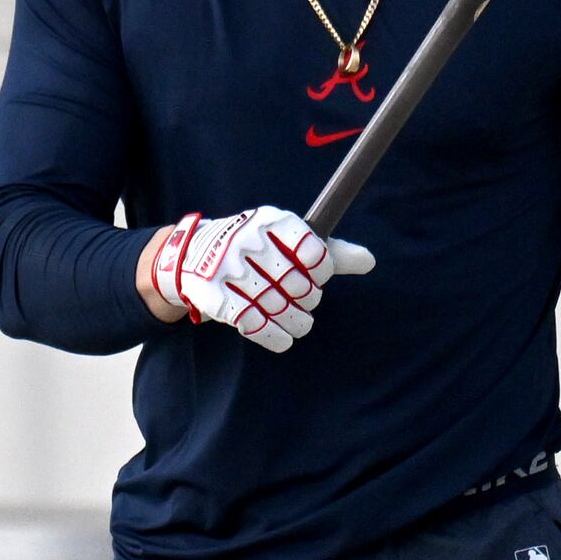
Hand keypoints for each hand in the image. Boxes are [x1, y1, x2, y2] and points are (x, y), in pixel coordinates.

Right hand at [146, 206, 374, 353]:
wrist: (191, 256)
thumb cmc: (254, 248)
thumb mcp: (288, 242)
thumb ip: (330, 252)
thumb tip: (369, 261)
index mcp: (270, 221)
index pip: (313, 251)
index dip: (322, 271)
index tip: (317, 277)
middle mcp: (247, 240)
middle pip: (297, 283)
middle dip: (308, 299)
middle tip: (305, 301)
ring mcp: (228, 268)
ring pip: (277, 306)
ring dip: (296, 321)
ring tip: (300, 323)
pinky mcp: (214, 296)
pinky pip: (253, 323)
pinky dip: (274, 336)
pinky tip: (283, 339)